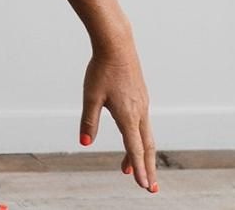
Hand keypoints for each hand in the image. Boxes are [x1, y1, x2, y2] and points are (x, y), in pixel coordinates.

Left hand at [80, 45, 158, 192]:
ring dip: (141, 155)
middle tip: (149, 189)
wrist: (117, 45)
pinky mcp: (141, 98)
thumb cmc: (101, 69)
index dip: (138, 168)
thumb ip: (89, 121)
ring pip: (146, 136)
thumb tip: (84, 143)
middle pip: (146, 147)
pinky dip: (140, 139)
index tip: (143, 185)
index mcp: (128, 115)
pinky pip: (143, 124)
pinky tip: (132, 141)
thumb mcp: (90, 97)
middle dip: (147, 169)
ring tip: (130, 170)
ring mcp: (143, 105)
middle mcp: (140, 112)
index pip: (135, 148)